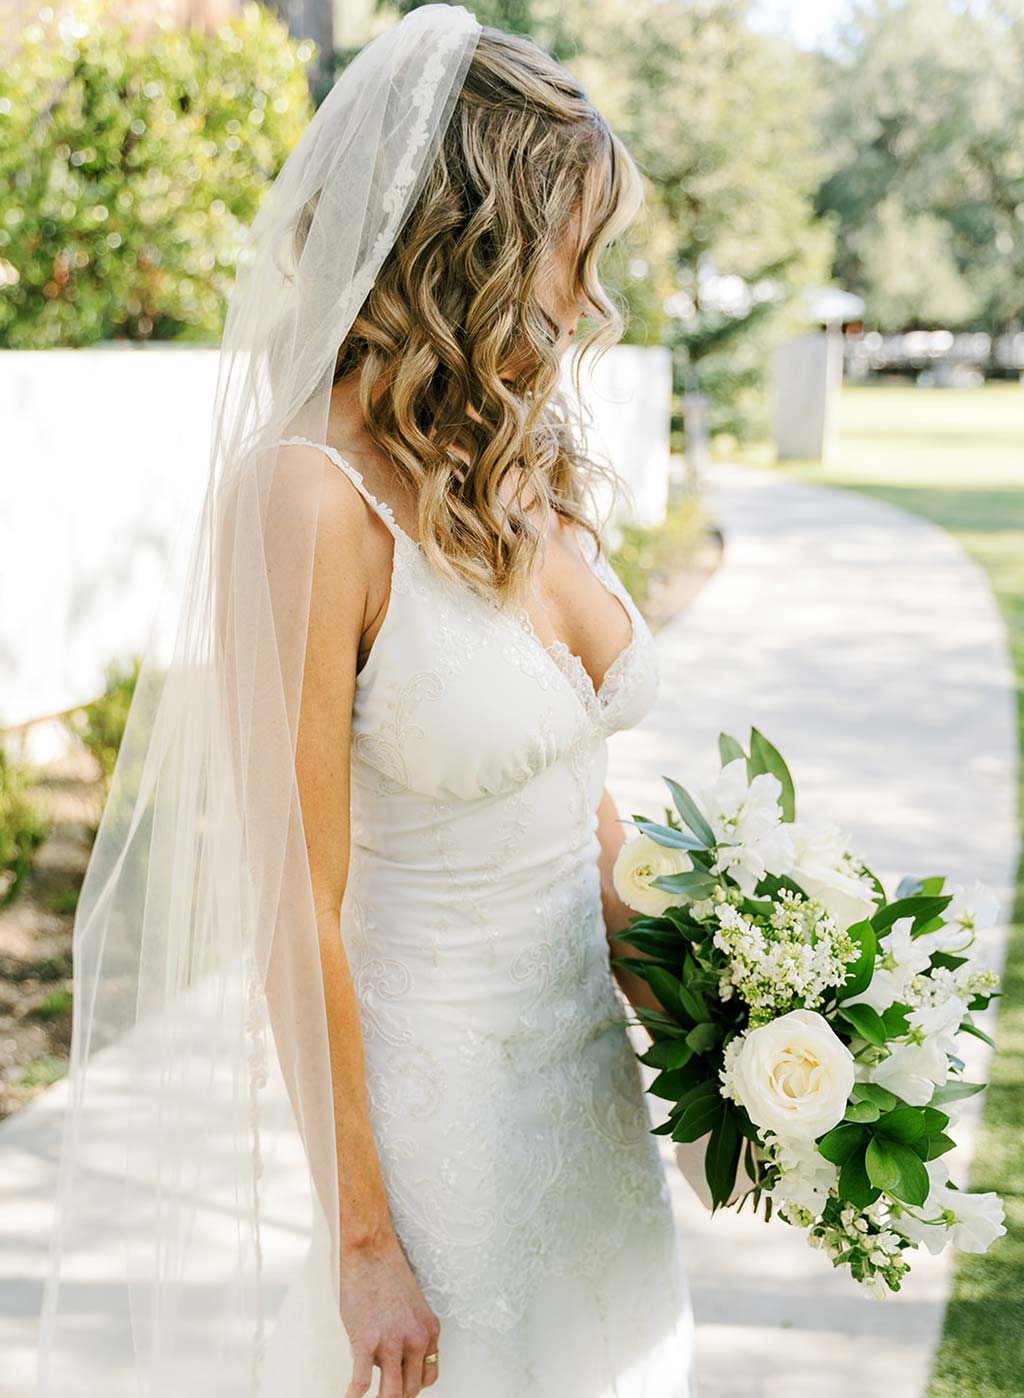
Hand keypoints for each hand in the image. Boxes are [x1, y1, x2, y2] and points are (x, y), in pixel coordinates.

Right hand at [340, 1229, 441, 1397]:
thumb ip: (409, 1332)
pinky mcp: (366, 1341)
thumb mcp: (412, 1303)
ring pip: (392, 1394)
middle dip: (397, 1395)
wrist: (369, 1249)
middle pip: (411, 1389)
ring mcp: (391, 1342)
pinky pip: (362, 1382)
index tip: (401, 1386)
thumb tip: (392, 1357)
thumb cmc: (386, 1270)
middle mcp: (415, 1339)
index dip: (413, 1386)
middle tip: (384, 1394)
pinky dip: (353, 1397)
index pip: (428, 1376)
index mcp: (429, 1330)